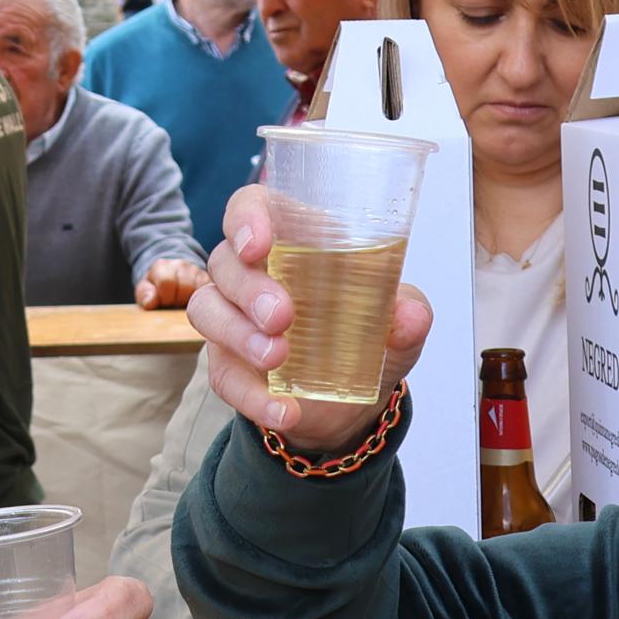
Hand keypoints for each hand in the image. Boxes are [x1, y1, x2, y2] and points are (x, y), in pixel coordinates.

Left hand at [135, 256, 207, 308]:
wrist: (171, 279)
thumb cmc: (156, 289)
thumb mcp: (145, 291)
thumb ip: (145, 295)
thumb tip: (150, 303)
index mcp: (162, 266)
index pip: (167, 282)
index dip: (165, 298)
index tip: (164, 302)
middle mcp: (182, 265)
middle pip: (185, 287)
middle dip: (179, 300)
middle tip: (175, 303)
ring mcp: (198, 271)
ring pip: (200, 290)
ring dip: (192, 301)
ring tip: (184, 302)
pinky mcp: (210, 280)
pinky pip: (212, 293)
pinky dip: (205, 301)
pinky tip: (197, 302)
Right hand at [188, 185, 434, 455]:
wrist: (353, 403)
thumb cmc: (369, 335)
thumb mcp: (399, 323)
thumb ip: (408, 314)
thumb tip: (410, 315)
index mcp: (291, 238)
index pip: (250, 207)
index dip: (246, 218)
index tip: (258, 245)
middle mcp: (252, 271)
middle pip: (225, 261)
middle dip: (248, 288)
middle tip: (281, 316)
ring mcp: (233, 317)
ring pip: (207, 310)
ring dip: (239, 334)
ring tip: (277, 358)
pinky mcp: (227, 363)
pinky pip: (222, 374)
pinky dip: (251, 396)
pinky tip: (284, 411)